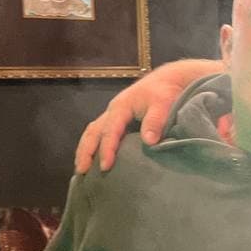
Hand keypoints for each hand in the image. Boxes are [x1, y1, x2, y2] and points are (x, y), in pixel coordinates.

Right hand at [74, 59, 221, 172]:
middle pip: (93, 132)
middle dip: (86, 151)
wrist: (168, 79)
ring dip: (85, 149)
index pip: (109, 131)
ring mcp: (113, 114)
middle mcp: (112, 111)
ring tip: (82, 169)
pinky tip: (93, 158)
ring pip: (93, 132)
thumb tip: (148, 142)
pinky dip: (93, 145)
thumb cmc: (165, 92)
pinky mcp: (118, 119)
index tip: (105, 167)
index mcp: (121, 107)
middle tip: (82, 171)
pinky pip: (100, 132)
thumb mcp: (163, 104)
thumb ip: (155, 121)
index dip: (107, 149)